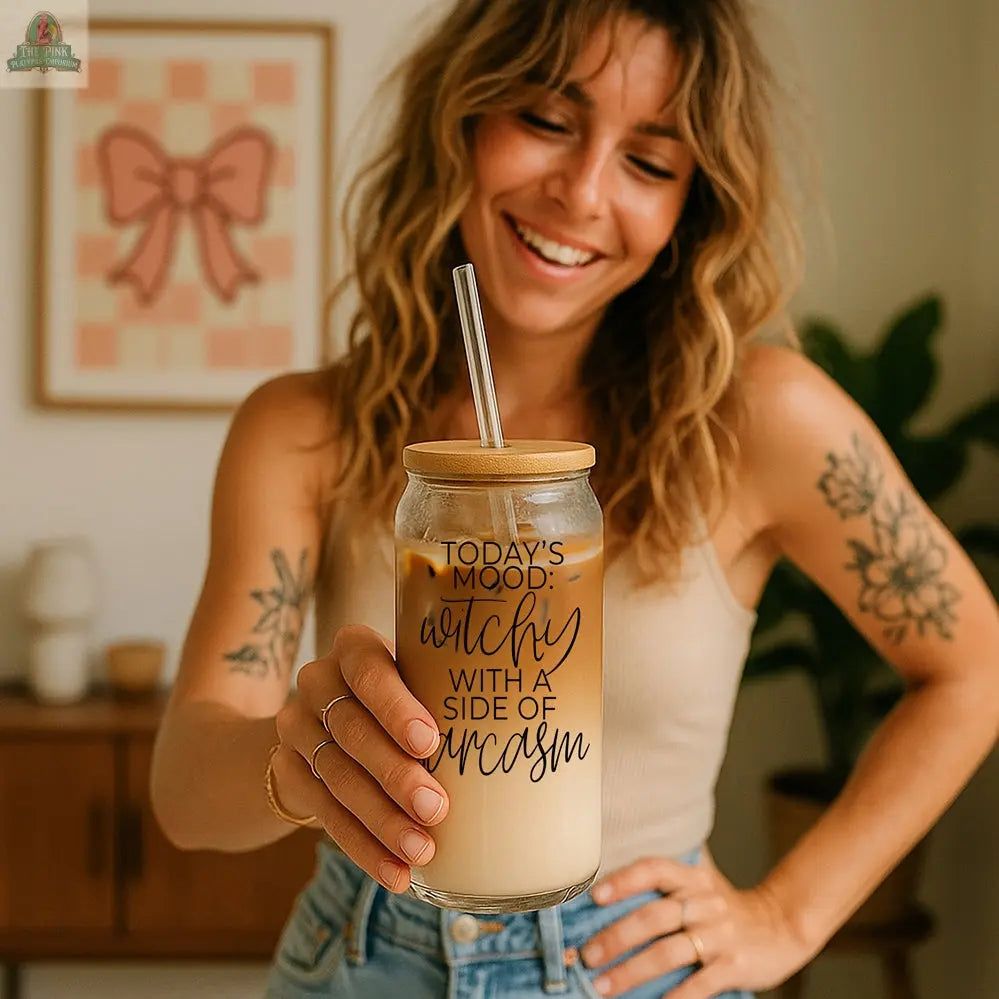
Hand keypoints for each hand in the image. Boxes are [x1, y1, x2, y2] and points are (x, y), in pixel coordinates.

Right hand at [271, 624, 449, 893]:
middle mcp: (318, 681)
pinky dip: (363, 848)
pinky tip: (394, 873)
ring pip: (337, 777)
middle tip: (435, 809)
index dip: (396, 708)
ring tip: (421, 851)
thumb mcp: (420, 683)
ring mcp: (295, 726)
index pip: (367, 670)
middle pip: (352, 730)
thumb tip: (516, 733)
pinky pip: (323, 813)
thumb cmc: (403, 699)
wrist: (327, 725)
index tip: (430, 744)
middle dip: (395, 775)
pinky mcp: (286, 769)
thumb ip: (449, 696)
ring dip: (382, 821)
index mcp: (354, 648)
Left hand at [574, 850, 815, 997]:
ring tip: (603, 986)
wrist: (782, 926)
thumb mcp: (702, 881)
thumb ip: (668, 878)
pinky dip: (674, 997)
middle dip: (616, 937)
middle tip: (587, 955)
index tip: (594, 896)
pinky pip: (698, 985)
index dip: (623, 880)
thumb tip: (613, 876)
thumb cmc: (727, 906)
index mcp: (693, 878)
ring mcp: (720, 935)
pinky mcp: (734, 967)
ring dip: (631, 972)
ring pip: (668, 953)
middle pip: (653, 917)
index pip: (653, 869)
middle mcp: (704, 902)